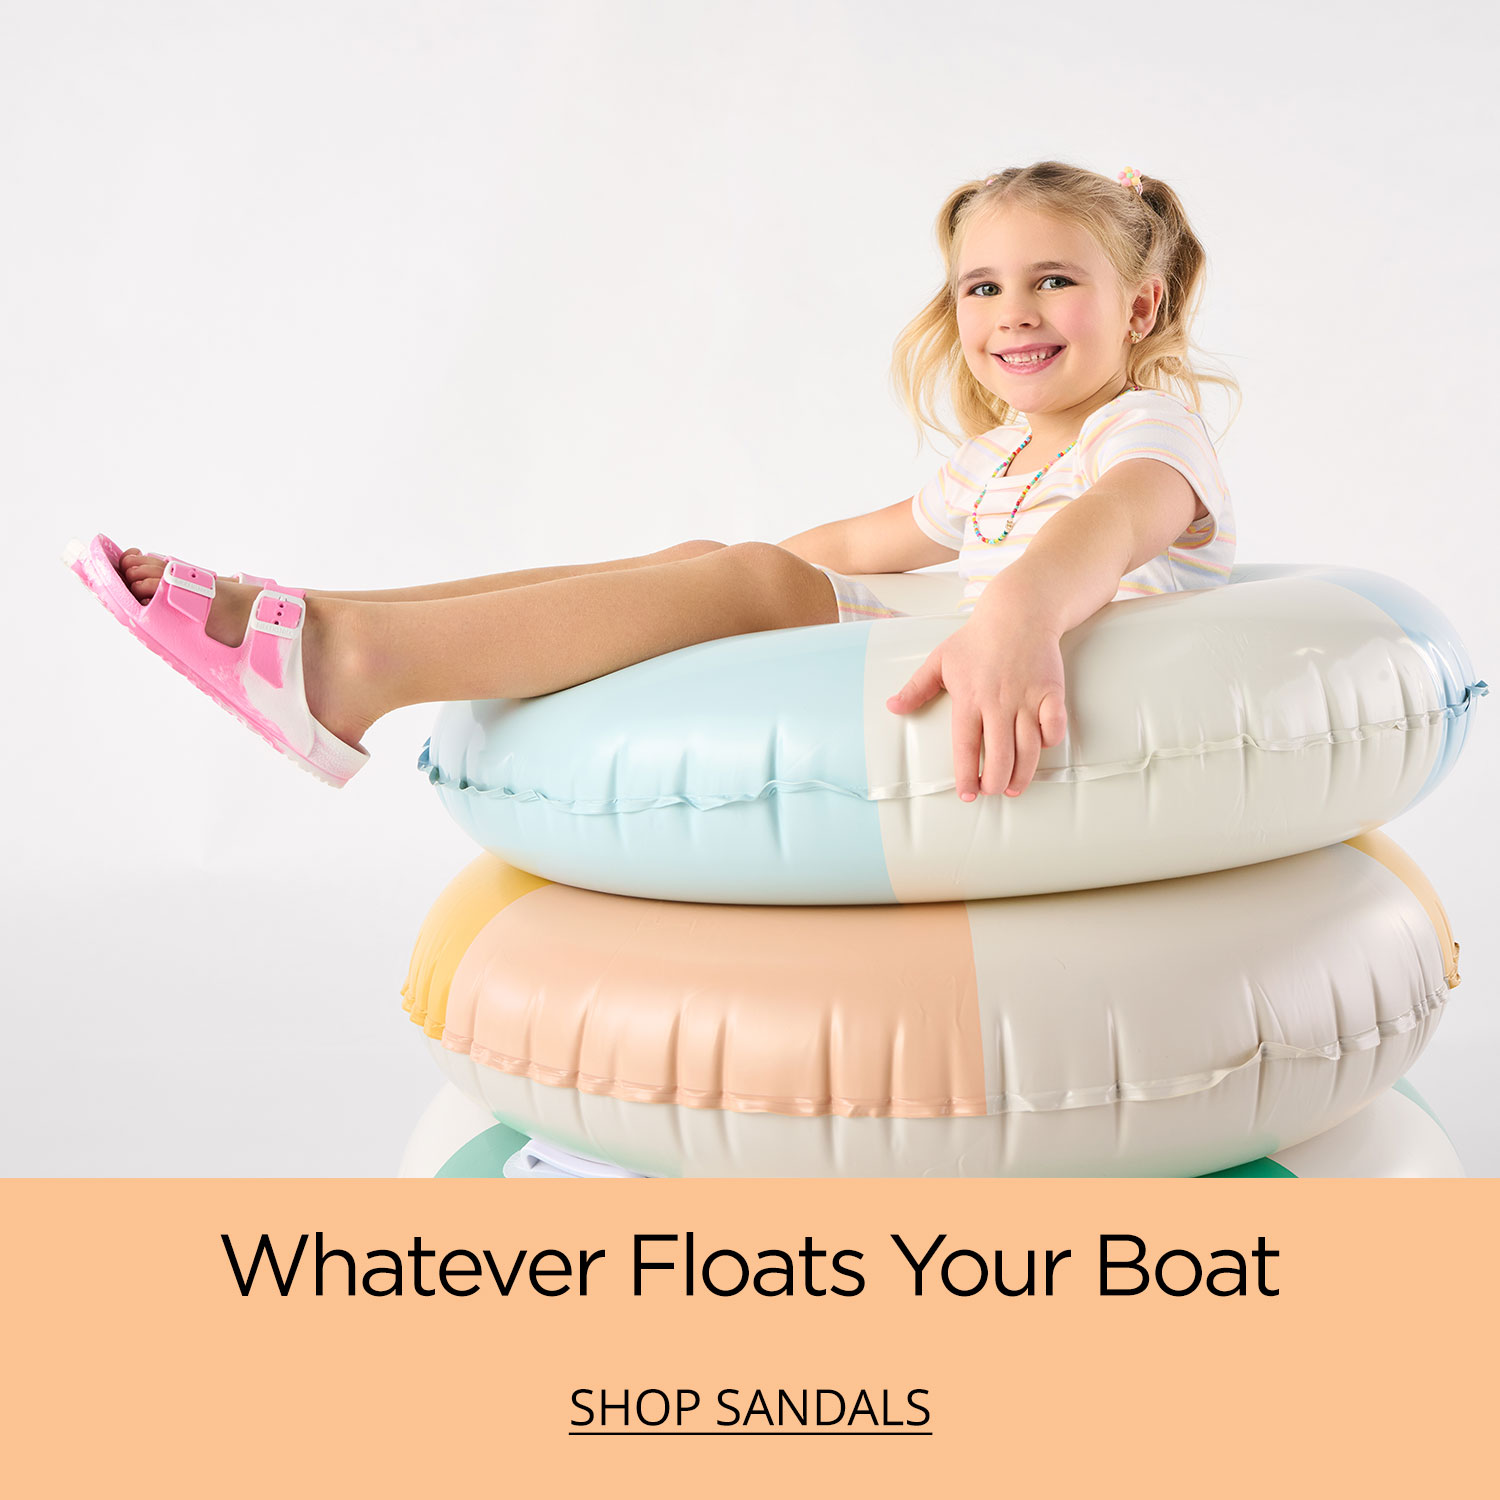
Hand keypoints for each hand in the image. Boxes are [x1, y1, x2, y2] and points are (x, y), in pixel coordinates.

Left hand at [885, 611, 1067, 799]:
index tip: (966, 793)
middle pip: (1000, 755)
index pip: (966, 747)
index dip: (966, 775)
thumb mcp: (940, 660)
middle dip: (996, 782)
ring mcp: (1027, 698)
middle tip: (992, 791)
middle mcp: (998, 702)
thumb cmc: (977, 638)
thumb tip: (892, 707)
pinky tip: (1039, 750)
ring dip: (1022, 773)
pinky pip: (1055, 726)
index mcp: (969, 698)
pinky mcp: (1051, 691)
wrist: (1018, 612)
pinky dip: (1049, 742)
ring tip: (1014, 787)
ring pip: (1029, 748)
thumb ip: (917, 687)